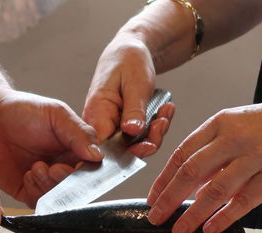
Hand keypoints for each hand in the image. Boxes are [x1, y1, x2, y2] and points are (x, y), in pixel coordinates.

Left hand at [0, 89, 102, 207]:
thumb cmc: (23, 110)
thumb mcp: (57, 114)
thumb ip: (79, 133)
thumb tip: (98, 155)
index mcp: (75, 148)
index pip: (90, 169)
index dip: (84, 174)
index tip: (73, 168)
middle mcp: (63, 165)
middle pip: (74, 187)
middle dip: (64, 181)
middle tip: (52, 168)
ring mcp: (44, 179)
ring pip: (57, 197)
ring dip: (48, 186)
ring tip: (35, 168)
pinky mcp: (25, 189)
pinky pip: (37, 202)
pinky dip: (35, 193)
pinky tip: (27, 175)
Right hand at [83, 31, 174, 157]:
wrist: (130, 51)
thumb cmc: (128, 60)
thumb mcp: (136, 83)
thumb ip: (133, 110)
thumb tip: (132, 133)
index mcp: (96, 111)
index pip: (104, 146)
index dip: (125, 152)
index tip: (149, 144)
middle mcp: (99, 122)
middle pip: (121, 149)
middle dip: (147, 140)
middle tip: (162, 122)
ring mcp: (110, 124)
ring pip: (133, 144)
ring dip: (154, 132)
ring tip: (165, 112)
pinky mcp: (121, 125)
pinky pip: (138, 135)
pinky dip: (154, 127)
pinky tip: (164, 111)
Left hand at [147, 103, 261, 232]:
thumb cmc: (261, 125)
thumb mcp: (231, 127)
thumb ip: (210, 153)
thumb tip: (191, 188)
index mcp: (217, 125)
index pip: (181, 154)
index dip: (163, 178)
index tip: (153, 198)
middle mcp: (232, 139)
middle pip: (192, 171)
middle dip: (169, 197)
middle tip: (156, 216)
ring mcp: (254, 157)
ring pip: (216, 189)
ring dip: (194, 213)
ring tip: (179, 229)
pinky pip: (245, 200)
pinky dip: (225, 216)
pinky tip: (210, 228)